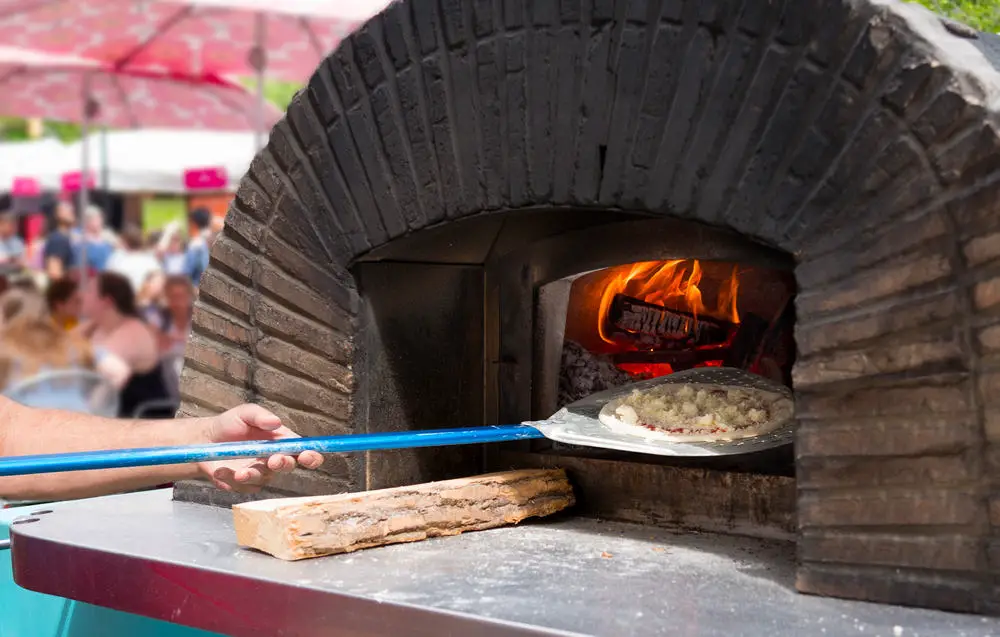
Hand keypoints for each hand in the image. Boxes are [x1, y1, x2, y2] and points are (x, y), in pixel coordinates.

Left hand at [197, 404, 323, 492]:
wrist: (204, 440)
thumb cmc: (229, 424)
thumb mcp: (244, 413)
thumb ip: (259, 415)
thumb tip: (275, 422)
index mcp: (281, 441)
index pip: (303, 451)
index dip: (311, 456)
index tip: (306, 455)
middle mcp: (274, 459)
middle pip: (288, 467)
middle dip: (283, 464)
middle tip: (273, 460)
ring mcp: (260, 473)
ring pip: (264, 479)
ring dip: (253, 475)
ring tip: (239, 472)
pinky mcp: (244, 485)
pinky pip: (243, 486)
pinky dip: (231, 479)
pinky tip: (220, 470)